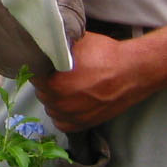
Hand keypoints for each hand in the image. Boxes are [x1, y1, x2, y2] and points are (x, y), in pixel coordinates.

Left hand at [31, 32, 152, 131]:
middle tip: (58, 73)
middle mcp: (61, 103)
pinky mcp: (83, 124)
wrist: (133, 71)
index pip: (33, 76)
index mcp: (55, 83)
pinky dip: (63, 114)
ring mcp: (73, 116)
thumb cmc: (106, 54)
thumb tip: (41, 43)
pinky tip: (70, 101)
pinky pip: (62, 122)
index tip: (45, 63)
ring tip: (67, 86)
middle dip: (46, 83)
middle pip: (41, 92)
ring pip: (51, 107)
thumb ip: (55, 48)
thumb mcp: (76, 42)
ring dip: (54, 98)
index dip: (38, 67)